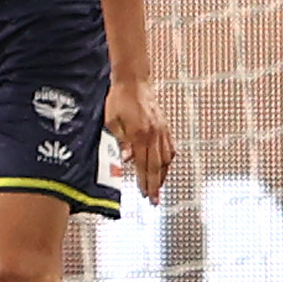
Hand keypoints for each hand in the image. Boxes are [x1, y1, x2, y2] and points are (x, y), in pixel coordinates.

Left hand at [105, 79, 174, 204]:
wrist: (134, 82)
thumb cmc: (119, 100)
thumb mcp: (111, 122)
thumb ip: (119, 142)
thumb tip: (125, 160)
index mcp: (140, 135)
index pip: (144, 166)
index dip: (146, 183)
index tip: (148, 196)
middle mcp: (155, 135)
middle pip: (157, 166)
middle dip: (155, 185)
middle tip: (154, 199)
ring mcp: (163, 131)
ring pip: (166, 159)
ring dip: (162, 175)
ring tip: (158, 186)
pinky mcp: (165, 127)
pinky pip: (170, 148)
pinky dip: (168, 160)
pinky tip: (164, 166)